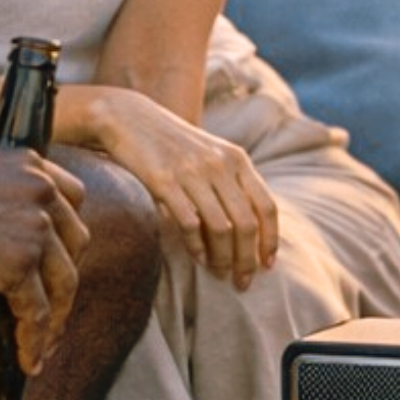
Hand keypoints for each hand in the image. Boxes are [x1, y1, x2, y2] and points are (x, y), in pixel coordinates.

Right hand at [0, 144, 91, 371]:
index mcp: (26, 163)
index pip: (73, 198)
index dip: (68, 233)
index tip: (58, 260)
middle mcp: (39, 190)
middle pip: (75, 243)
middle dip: (65, 279)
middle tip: (50, 309)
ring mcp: (34, 227)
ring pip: (64, 282)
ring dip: (56, 318)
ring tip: (42, 344)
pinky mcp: (19, 263)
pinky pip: (37, 312)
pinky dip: (35, 339)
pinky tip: (27, 358)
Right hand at [68, 84, 277, 289]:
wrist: (129, 118)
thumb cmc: (172, 143)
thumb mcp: (211, 154)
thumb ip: (232, 182)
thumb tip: (249, 227)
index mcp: (237, 159)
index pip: (266, 207)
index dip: (270, 240)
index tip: (268, 265)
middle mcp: (220, 165)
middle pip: (247, 224)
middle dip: (247, 259)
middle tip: (243, 282)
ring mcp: (193, 173)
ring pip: (222, 228)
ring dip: (224, 259)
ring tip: (220, 274)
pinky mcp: (165, 182)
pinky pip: (190, 224)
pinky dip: (197, 247)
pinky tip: (198, 258)